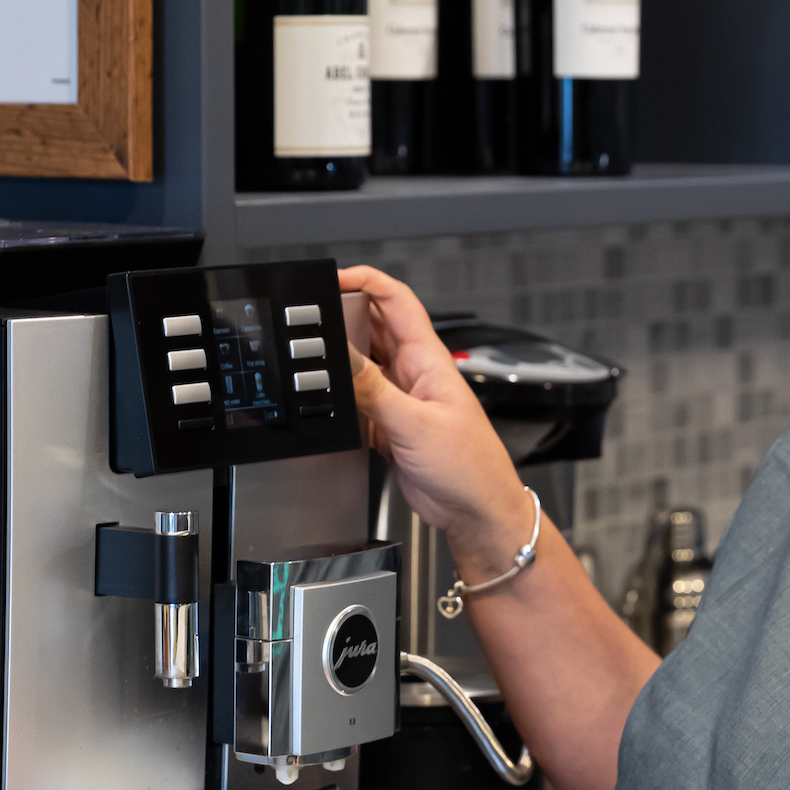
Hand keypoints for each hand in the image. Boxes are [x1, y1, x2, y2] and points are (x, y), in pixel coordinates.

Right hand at [339, 266, 531, 577]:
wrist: (476, 510)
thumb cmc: (470, 466)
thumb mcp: (415, 423)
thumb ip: (373, 390)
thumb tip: (340, 358)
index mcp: (428, 359)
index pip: (395, 301)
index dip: (366, 280)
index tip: (334, 278)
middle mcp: (414, 373)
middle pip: (372, 328)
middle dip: (343, 318)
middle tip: (313, 322)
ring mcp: (401, 399)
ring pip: (362, 365)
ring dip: (341, 362)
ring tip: (316, 363)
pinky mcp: (390, 426)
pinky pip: (359, 401)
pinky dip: (342, 401)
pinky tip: (332, 406)